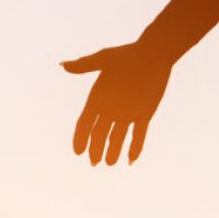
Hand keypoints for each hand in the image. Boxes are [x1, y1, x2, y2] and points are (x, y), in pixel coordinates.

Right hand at [63, 39, 170, 165]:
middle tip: (94, 162)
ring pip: (118, 137)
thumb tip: (64, 66)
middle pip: (99, 134)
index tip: (78, 152)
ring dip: (113, 150)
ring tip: (110, 163)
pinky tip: (131, 160)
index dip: (80, 138)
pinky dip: (135, 146)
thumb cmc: (128, 54)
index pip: (85, 123)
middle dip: (96, 149)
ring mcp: (127, 113)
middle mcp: (110, 108)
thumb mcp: (104, 59)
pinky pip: (139, 134)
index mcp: (98, 98)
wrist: (154, 54)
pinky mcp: (144, 114)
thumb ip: (85, 65)